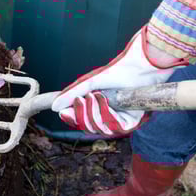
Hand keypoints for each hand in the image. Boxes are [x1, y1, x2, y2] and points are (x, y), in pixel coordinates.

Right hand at [51, 26, 186, 135]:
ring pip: (101, 129)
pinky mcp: (133, 120)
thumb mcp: (91, 81)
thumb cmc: (119, 70)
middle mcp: (109, 114)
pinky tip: (106, 101)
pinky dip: (108, 115)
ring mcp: (121, 118)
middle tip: (83, 100)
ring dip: (95, 113)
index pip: (82, 120)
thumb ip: (72, 93)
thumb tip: (54, 106)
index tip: (63, 113)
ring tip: (97, 96)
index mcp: (99, 106)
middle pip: (89, 127)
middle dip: (83, 115)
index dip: (72, 118)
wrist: (141, 66)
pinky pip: (116, 128)